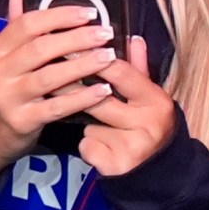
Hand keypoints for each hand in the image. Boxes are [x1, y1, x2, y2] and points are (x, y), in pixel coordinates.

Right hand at [0, 0, 118, 186]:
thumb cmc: (3, 91)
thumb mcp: (3, 59)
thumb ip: (15, 27)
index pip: (26, 25)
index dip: (59, 15)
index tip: (90, 13)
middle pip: (40, 49)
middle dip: (77, 38)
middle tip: (105, 33)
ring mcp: (7, 98)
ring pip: (49, 77)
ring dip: (83, 65)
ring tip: (109, 57)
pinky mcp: (21, 121)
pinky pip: (57, 107)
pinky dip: (82, 98)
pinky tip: (103, 90)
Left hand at [76, 35, 175, 177]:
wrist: (158, 171)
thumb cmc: (147, 126)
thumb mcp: (148, 97)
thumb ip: (138, 69)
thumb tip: (133, 38)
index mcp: (156, 100)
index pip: (120, 73)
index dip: (92, 58)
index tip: (68, 48)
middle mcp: (148, 122)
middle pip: (98, 99)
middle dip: (72, 88)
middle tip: (49, 77)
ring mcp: (133, 146)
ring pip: (90, 124)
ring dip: (84, 122)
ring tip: (89, 121)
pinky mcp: (116, 165)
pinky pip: (87, 146)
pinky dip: (87, 145)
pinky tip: (99, 147)